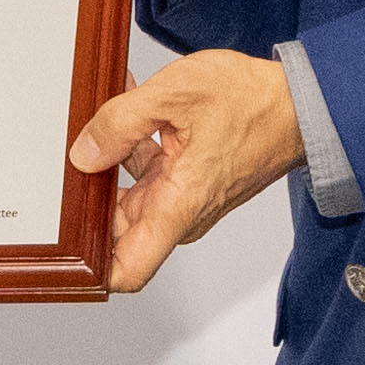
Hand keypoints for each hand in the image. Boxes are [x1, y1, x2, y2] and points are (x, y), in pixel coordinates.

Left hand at [68, 50, 302, 297]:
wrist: (300, 102)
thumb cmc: (254, 103)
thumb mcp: (175, 94)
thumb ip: (120, 123)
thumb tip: (84, 153)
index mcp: (179, 206)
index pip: (128, 270)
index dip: (91, 270)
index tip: (64, 250)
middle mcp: (183, 213)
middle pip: (118, 228)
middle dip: (90, 200)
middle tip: (69, 163)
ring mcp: (187, 199)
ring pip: (131, 198)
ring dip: (110, 165)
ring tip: (101, 123)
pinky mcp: (191, 183)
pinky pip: (150, 178)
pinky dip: (133, 150)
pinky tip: (125, 114)